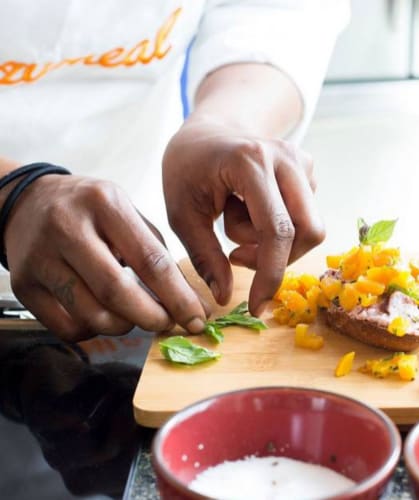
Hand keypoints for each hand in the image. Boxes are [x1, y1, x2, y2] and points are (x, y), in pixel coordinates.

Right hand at [4, 175, 207, 340]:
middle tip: (169, 324)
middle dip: (152, 318)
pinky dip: (94, 331)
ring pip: (92, 315)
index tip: (197, 318)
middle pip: (117, 292)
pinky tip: (103, 315)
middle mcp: (67, 227)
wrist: (27, 202)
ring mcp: (40, 257)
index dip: (178, 297)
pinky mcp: (23, 285)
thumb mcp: (128, 215)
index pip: (150, 261)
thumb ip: (160, 257)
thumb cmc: (92, 212)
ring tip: (135, 316)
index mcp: (105, 204)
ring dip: (124, 327)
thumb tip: (192, 304)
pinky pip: (67, 328)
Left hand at [163, 115, 324, 312]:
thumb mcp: (181, 214)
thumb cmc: (187, 170)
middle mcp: (285, 158)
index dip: (270, 274)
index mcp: (251, 162)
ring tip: (236, 225)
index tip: (256, 306)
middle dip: (278, 258)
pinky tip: (251, 213)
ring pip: (309, 227)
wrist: (207, 132)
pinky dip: (280, 228)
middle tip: (236, 257)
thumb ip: (204, 256)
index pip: (277, 230)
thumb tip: (225, 297)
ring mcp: (301, 161)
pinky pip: (306, 216)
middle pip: (307, 230)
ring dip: (273, 242)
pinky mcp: (309, 168)